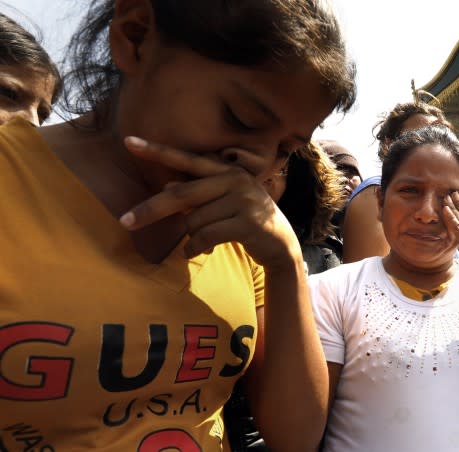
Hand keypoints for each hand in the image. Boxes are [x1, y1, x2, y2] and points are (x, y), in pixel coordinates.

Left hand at [118, 137, 298, 267]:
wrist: (281, 246)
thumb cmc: (245, 222)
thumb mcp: (223, 203)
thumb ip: (198, 194)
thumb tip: (165, 187)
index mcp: (227, 171)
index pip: (187, 159)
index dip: (157, 151)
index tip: (128, 142)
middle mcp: (236, 180)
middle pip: (181, 194)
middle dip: (151, 210)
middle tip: (125, 221)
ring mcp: (244, 201)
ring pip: (194, 221)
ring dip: (190, 237)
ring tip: (200, 243)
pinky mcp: (248, 223)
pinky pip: (206, 236)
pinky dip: (196, 247)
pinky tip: (198, 251)